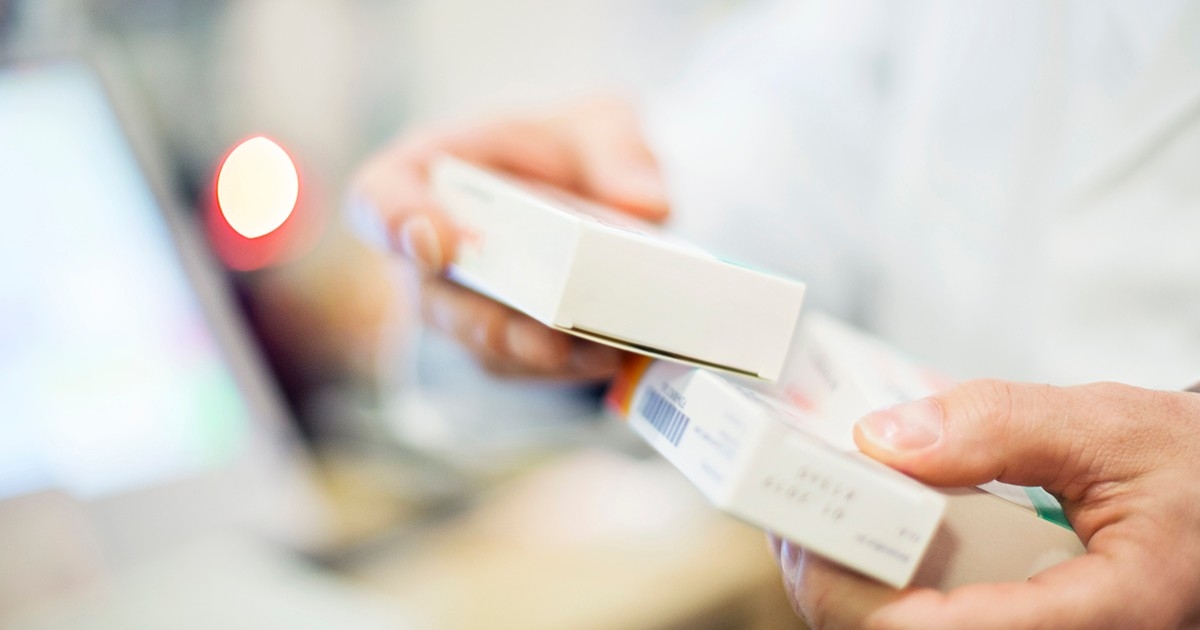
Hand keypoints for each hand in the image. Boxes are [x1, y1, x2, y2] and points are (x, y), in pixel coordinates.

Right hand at [351, 97, 668, 379]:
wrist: (596, 189)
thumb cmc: (569, 148)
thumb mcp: (602, 123)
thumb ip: (619, 148)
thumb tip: (644, 203)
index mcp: (428, 174)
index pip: (380, 198)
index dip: (398, 223)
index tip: (441, 245)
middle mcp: (433, 250)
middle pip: (433, 299)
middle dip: (486, 324)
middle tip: (541, 337)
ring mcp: (465, 305)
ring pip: (481, 344)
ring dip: (539, 356)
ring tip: (601, 354)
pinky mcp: (509, 343)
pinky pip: (525, 366)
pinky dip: (570, 368)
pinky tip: (617, 357)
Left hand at [773, 379, 1199, 628]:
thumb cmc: (1185, 469)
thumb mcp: (1108, 428)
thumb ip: (1001, 427)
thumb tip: (886, 439)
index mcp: (1111, 613)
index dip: (866, 599)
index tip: (810, 540)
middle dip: (836, 587)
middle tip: (790, 519)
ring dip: (850, 588)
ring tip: (814, 519)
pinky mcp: (1014, 626)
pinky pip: (934, 622)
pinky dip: (882, 585)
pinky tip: (863, 536)